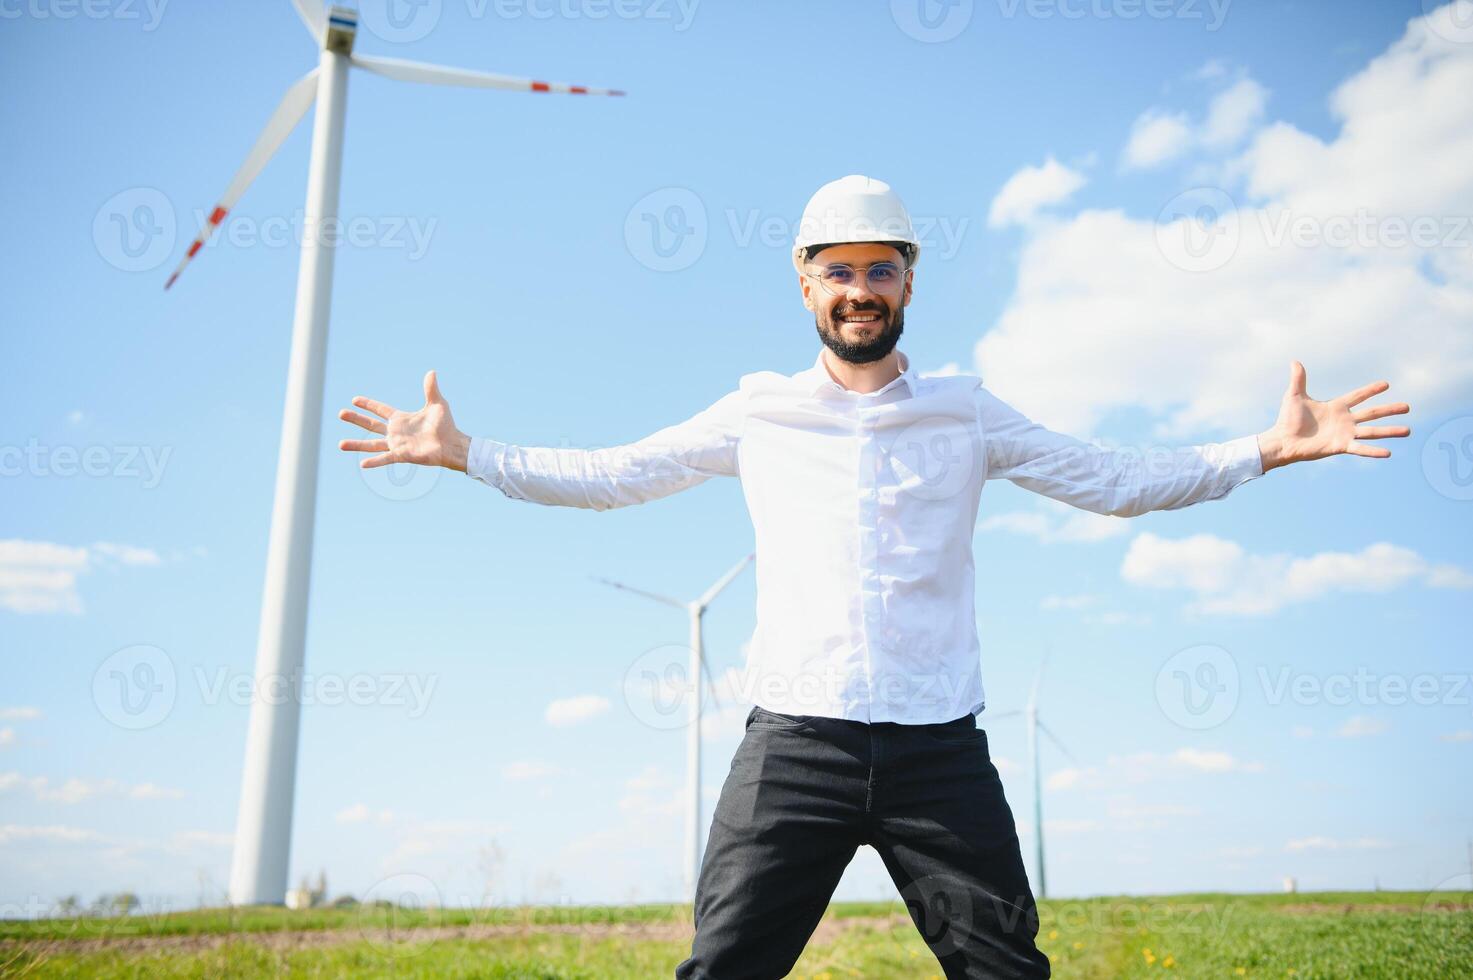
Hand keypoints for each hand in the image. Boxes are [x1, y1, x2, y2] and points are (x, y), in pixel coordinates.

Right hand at [338, 370, 471, 471]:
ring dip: (357, 444)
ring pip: (372, 444)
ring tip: (340, 444)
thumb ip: (431, 389)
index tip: (355, 399)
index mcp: (401, 419)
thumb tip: (431, 372)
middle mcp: (396, 432)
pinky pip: (386, 458)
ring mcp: (397, 444)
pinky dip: (375, 461)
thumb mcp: (437, 404)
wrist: (452, 444)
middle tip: (340, 413)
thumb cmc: (446, 425)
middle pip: (371, 425)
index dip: (368, 404)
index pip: (380, 410)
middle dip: (356, 419)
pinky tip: (362, 463)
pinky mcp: (402, 455)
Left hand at [1256, 361, 1410, 471]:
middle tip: (1407, 407)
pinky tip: (1388, 452)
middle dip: (1389, 410)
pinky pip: (1360, 448)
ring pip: (1372, 431)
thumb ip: (1298, 379)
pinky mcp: (1340, 446)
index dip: (1371, 390)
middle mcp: (1344, 420)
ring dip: (1390, 431)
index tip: (1386, 384)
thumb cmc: (1287, 419)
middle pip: (1372, 413)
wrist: (1283, 441)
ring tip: (1408, 430)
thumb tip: (1295, 361)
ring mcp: (1344, 434)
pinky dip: (1373, 451)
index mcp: (1336, 406)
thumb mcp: (1294, 396)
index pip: (1358, 396)